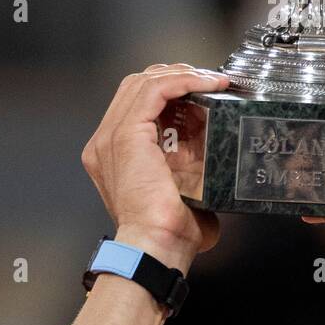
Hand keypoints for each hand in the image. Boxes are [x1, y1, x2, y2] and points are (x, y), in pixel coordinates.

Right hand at [81, 63, 228, 270]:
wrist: (156, 249)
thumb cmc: (169, 232)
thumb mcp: (182, 189)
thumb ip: (191, 166)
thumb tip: (218, 158)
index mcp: (114, 153)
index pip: (136, 101)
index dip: (170, 87)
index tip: (203, 89)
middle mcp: (106, 141)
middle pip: (137, 85)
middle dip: (176, 76)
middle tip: (209, 80)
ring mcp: (111, 137)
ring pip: (144, 81)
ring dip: (182, 75)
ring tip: (211, 79)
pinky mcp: (126, 135)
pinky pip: (154, 90)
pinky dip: (183, 81)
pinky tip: (206, 84)